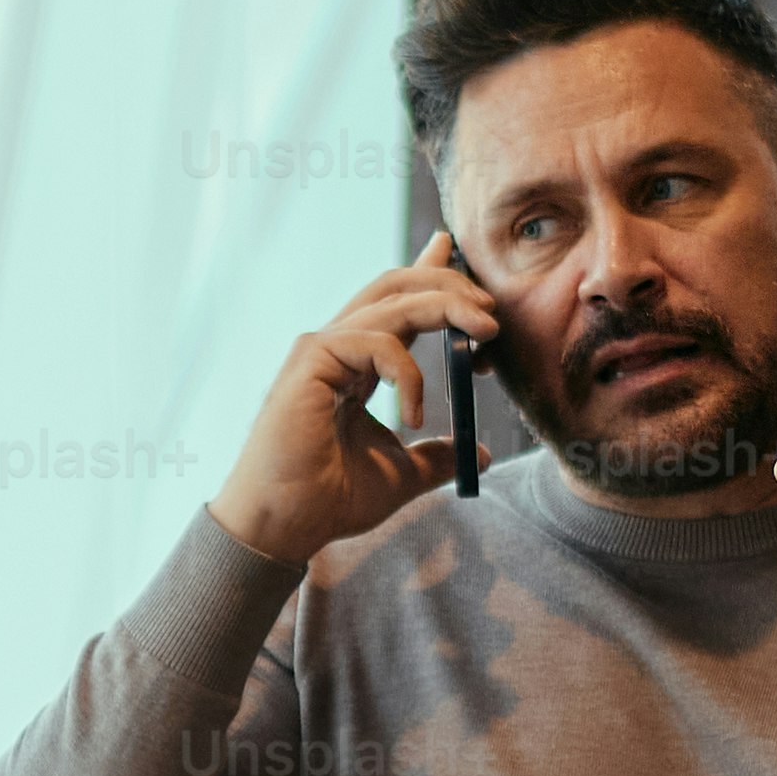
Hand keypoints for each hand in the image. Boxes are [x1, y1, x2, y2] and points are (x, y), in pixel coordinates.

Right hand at [209, 235, 506, 567]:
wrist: (286, 524)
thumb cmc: (329, 500)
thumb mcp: (401, 474)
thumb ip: (437, 457)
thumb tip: (480, 455)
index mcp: (355, 363)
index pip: (395, 303)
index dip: (426, 272)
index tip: (451, 250)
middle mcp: (338, 346)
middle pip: (396, 285)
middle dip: (448, 283)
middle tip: (490, 306)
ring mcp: (322, 348)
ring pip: (392, 300)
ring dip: (446, 306)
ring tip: (486, 331)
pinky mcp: (312, 359)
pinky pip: (377, 340)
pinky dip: (408, 371)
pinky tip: (414, 415)